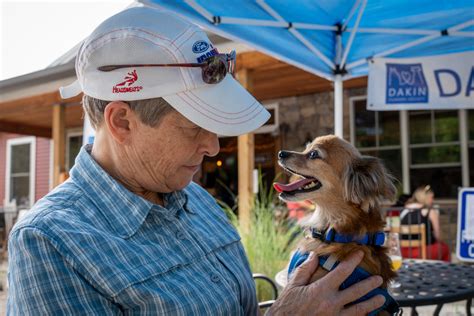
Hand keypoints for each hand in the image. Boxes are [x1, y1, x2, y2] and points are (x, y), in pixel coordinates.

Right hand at [267, 251, 384, 315]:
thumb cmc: (286, 307)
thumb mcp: (293, 286)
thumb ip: (305, 270)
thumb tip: (314, 256)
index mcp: (321, 290)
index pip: (342, 272)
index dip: (352, 261)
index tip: (360, 254)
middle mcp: (331, 304)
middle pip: (356, 292)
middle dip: (369, 284)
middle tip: (379, 279)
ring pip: (359, 310)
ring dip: (372, 303)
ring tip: (381, 298)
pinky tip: (367, 314)